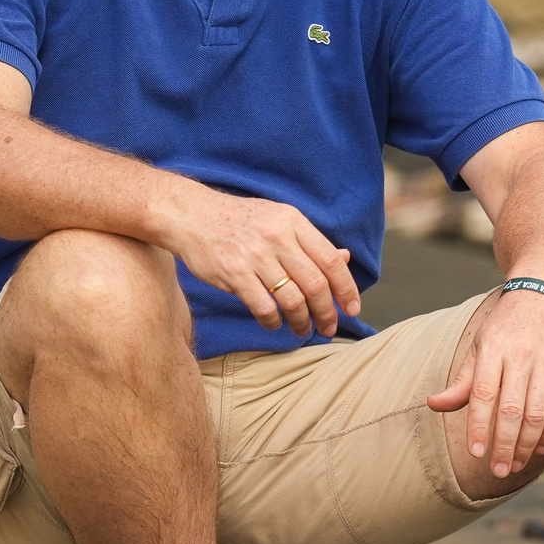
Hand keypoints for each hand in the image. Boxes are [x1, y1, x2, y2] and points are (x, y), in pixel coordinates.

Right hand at [157, 185, 359, 337]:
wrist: (191, 215)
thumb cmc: (240, 220)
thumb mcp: (278, 219)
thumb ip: (310, 241)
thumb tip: (344, 258)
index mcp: (293, 221)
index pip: (330, 260)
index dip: (346, 288)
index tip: (352, 308)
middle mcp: (277, 237)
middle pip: (315, 283)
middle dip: (327, 312)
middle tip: (329, 327)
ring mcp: (255, 255)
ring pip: (292, 299)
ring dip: (301, 321)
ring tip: (302, 329)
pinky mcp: (233, 272)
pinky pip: (263, 306)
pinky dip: (273, 321)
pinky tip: (274, 323)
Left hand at [428, 285, 543, 479]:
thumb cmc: (506, 325)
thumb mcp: (480, 345)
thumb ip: (463, 381)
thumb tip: (435, 405)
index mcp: (493, 348)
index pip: (483, 394)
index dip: (479, 426)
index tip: (475, 453)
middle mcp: (521, 354)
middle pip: (512, 409)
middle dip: (504, 445)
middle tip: (499, 471)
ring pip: (538, 413)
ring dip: (528, 444)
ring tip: (518, 463)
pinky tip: (541, 447)